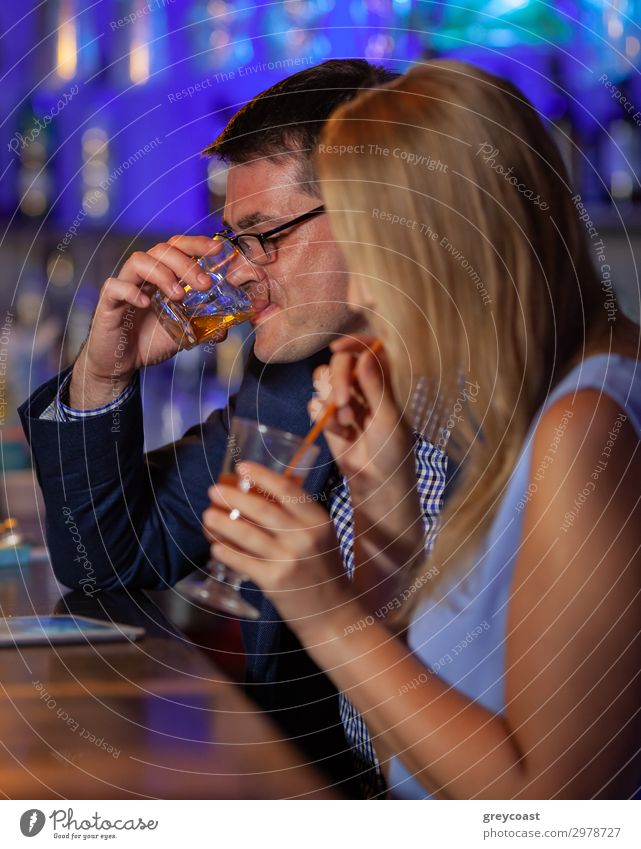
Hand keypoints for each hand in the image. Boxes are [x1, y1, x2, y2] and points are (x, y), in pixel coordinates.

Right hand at [69, 236, 227, 408]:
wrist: (122, 364)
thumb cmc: (149, 341)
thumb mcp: (183, 334)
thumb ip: (202, 327)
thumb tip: (226, 329)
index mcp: (163, 276)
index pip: (178, 247)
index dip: (196, 243)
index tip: (216, 249)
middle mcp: (144, 275)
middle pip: (162, 250)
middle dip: (186, 263)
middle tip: (204, 283)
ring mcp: (125, 285)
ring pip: (139, 260)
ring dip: (162, 274)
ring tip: (178, 296)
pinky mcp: (108, 301)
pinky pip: (115, 285)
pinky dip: (131, 291)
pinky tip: (145, 304)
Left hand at [202, 462, 351, 637]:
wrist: (333, 612)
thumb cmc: (322, 568)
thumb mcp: (320, 535)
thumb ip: (297, 516)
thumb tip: (258, 492)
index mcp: (317, 520)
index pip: (287, 489)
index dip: (262, 475)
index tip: (241, 468)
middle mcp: (305, 536)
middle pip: (262, 508)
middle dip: (233, 497)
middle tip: (213, 491)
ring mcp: (289, 559)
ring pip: (247, 533)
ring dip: (221, 522)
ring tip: (207, 516)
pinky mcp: (274, 580)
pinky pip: (242, 560)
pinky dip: (225, 552)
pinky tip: (214, 546)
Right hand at [310, 335, 415, 492]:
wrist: (376, 481)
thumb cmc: (393, 449)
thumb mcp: (388, 417)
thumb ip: (376, 385)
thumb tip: (366, 353)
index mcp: (385, 378)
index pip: (369, 346)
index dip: (353, 342)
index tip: (338, 348)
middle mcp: (364, 384)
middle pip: (341, 362)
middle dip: (338, 380)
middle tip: (343, 403)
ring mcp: (345, 399)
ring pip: (324, 380)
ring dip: (330, 400)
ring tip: (346, 422)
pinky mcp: (329, 416)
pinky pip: (315, 403)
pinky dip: (323, 417)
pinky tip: (340, 433)